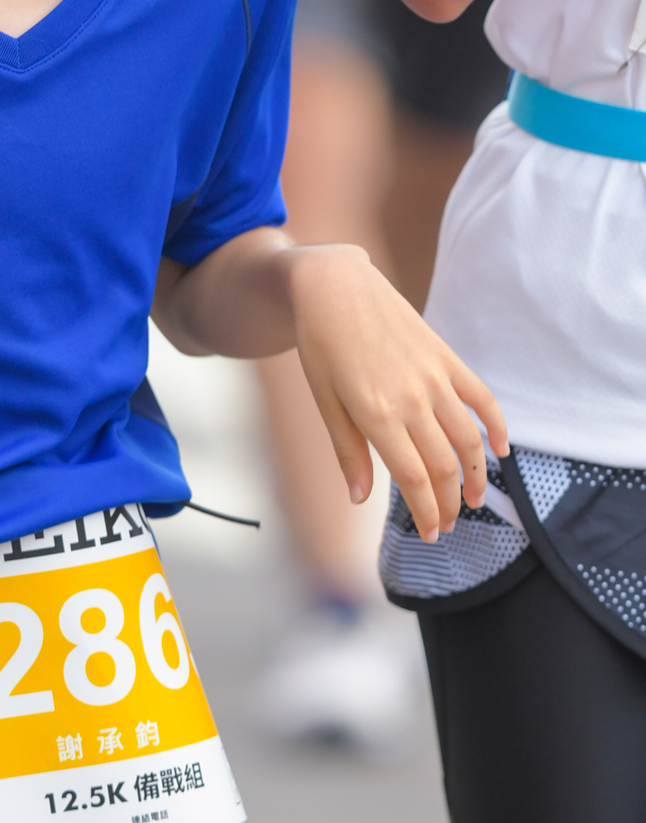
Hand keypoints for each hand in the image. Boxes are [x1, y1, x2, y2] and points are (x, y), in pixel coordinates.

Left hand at [287, 246, 507, 543]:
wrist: (335, 287)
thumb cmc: (321, 346)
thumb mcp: (325, 401)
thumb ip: (348, 452)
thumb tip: (361, 500)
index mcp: (377, 414)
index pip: (415, 479)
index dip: (427, 513)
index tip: (430, 535)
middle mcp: (412, 398)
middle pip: (445, 466)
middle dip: (449, 504)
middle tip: (446, 525)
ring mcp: (434, 377)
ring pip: (467, 439)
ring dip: (475, 475)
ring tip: (473, 500)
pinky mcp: (446, 358)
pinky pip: (482, 397)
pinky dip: (496, 426)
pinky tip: (501, 450)